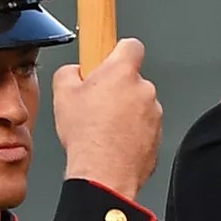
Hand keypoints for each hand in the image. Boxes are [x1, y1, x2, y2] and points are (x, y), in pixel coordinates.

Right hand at [55, 37, 161, 202]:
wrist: (104, 175)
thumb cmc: (87, 137)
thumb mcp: (62, 94)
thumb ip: (68, 72)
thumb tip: (72, 71)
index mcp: (122, 72)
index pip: (131, 45)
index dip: (118, 51)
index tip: (109, 59)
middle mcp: (144, 89)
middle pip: (132, 79)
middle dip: (118, 88)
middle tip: (97, 103)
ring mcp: (154, 114)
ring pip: (139, 105)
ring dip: (126, 112)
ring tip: (103, 128)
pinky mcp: (159, 136)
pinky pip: (144, 128)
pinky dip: (132, 133)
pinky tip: (114, 143)